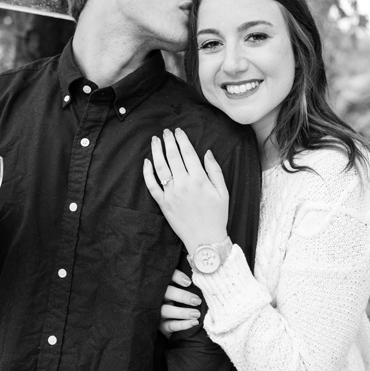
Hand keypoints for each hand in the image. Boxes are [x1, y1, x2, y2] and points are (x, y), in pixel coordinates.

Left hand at [142, 128, 228, 254]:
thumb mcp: (223, 192)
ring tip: (155, 140)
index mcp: (199, 180)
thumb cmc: (217, 215)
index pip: (188, 153)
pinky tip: (146, 162)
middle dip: (168, 142)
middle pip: (173, 157)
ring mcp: (171, 194)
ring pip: (160, 168)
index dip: (182, 140)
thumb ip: (215, 170)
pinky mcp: (163, 203)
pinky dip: (147, 173)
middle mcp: (183, 184)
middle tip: (165, 131)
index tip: (178, 131)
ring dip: (156, 152)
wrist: (205, 239)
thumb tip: (207, 152)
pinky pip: (152, 186)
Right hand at [159, 269, 201, 337]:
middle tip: (197, 301)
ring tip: (197, 314)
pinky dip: (182, 324)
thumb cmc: (180, 304)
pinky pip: (169, 326)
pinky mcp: (161, 326)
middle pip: (166, 293)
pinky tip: (193, 323)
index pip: (167, 277)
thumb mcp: (180, 292)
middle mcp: (158, 298)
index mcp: (163, 286)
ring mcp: (158, 313)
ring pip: (166, 310)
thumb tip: (201, 278)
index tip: (189, 282)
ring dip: (182, 312)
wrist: (172, 324)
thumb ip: (187, 284)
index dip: (176, 277)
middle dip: (182, 296)